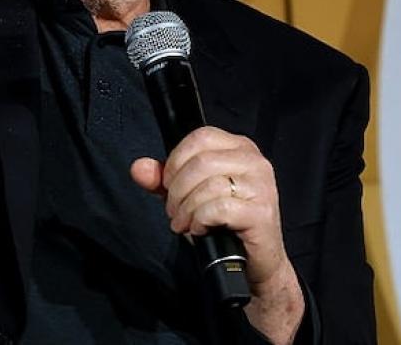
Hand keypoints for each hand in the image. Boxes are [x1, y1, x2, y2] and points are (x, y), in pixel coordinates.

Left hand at [131, 127, 303, 341]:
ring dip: (186, 208)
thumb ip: (163, 181)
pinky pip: (219, 208)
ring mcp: (262, 186)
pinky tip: (200, 229)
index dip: (176, 160)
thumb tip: (139, 168)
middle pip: (201, 161)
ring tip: (184, 223)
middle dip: (177, 189)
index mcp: (240, 148)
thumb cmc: (223, 226)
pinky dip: (201, 220)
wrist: (253, 264)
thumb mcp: (188, 196)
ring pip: (209, 185)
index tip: (168, 184)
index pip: (201, 137)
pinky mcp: (261, 213)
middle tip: (174, 211)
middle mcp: (255, 162)